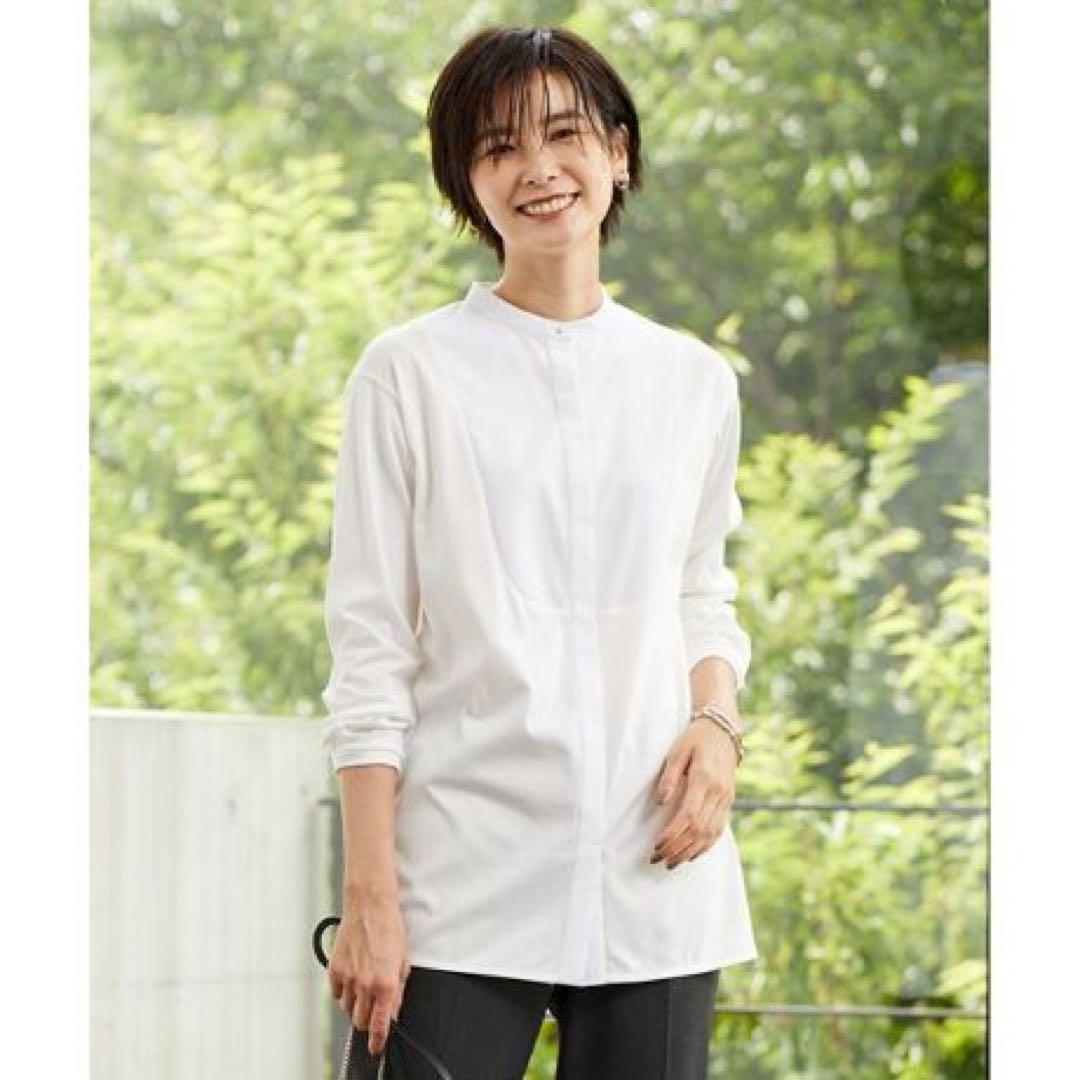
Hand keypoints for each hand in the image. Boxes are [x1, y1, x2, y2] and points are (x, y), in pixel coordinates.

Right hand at [327, 891, 410, 1055]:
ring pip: (348, 1008)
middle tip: (372, 1008)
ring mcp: (348, 978)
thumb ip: (397, 989)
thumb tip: (392, 1009)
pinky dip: (343, 991)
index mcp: (386, 983)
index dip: (378, 1040)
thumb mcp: (403, 960)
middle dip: (367, 1020)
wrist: (370, 906)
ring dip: (356, 1003)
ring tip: (363, 984)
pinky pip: (336, 993)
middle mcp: (366, 984)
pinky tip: (352, 976)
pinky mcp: (335, 969)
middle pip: (360, 1022)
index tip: (377, 1046)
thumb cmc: (390, 928)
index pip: (379, 1025)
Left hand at [650, 717, 739, 868]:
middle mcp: (718, 792)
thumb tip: (661, 802)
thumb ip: (668, 776)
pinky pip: (719, 830)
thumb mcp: (677, 751)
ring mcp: (726, 799)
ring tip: (671, 863)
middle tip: (657, 859)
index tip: (657, 845)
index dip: (673, 833)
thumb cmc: (695, 738)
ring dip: (690, 852)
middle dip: (677, 848)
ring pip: (710, 834)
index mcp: (704, 778)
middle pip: (699, 829)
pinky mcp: (728, 802)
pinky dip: (705, 846)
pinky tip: (691, 854)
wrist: (723, 731)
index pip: (689, 814)